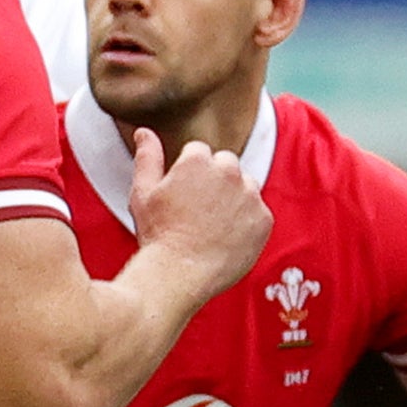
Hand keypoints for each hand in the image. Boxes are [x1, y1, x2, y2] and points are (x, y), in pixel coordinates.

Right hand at [129, 130, 270, 296]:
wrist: (179, 274)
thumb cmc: (158, 234)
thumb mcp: (143, 192)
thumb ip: (147, 156)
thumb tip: (145, 132)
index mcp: (198, 159)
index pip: (199, 153)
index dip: (187, 175)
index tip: (182, 196)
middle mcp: (229, 171)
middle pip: (225, 165)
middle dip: (214, 181)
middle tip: (196, 211)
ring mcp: (250, 195)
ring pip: (244, 187)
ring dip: (233, 199)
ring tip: (211, 226)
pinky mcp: (264, 219)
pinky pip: (258, 213)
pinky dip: (246, 223)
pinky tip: (225, 238)